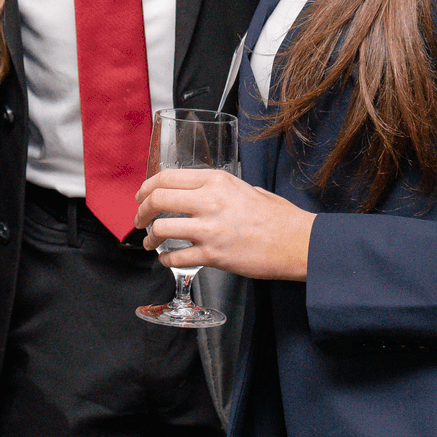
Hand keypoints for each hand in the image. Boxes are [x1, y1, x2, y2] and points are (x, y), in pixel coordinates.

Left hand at [134, 168, 315, 280]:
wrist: (297, 242)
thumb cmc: (277, 216)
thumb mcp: (245, 188)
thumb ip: (217, 188)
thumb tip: (193, 193)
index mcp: (216, 180)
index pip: (166, 177)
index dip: (146, 187)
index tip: (141, 196)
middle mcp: (209, 200)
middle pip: (158, 199)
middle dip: (141, 211)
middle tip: (139, 219)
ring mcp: (210, 229)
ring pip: (161, 228)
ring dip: (150, 237)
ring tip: (150, 242)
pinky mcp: (213, 255)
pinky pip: (176, 257)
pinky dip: (165, 259)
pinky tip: (167, 259)